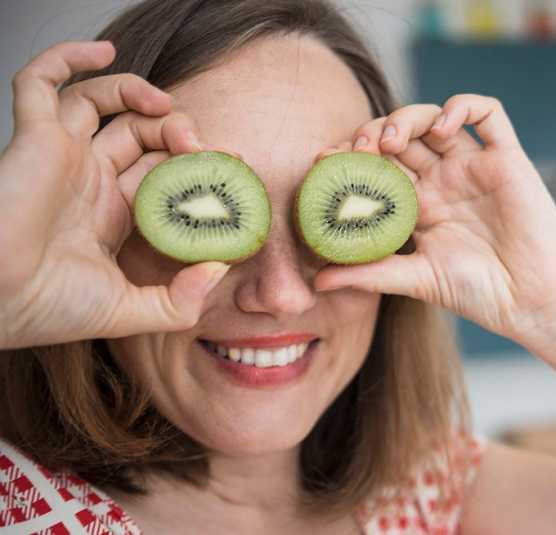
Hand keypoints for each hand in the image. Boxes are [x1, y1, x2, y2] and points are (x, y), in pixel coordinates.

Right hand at [0, 41, 228, 349]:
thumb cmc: (50, 309)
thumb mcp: (129, 311)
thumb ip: (180, 301)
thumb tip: (220, 268)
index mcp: (110, 212)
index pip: (160, 171)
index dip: (193, 163)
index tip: (228, 163)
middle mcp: (87, 178)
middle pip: (138, 132)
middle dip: (175, 130)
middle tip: (200, 146)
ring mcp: (60, 154)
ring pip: (100, 101)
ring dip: (138, 94)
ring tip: (167, 109)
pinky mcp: (32, 136)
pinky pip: (39, 81)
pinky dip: (67, 57)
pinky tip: (103, 52)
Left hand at [313, 94, 555, 344]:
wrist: (531, 302)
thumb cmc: (478, 293)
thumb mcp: (416, 279)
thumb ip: (369, 272)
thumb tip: (318, 280)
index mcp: (420, 205)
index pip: (378, 165)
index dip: (350, 156)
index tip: (326, 162)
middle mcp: (445, 180)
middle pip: (402, 135)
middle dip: (375, 132)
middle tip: (360, 149)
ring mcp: (475, 166)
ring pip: (436, 117)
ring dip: (408, 116)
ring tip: (394, 140)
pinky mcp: (508, 159)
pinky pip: (489, 114)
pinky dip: (463, 107)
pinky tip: (443, 129)